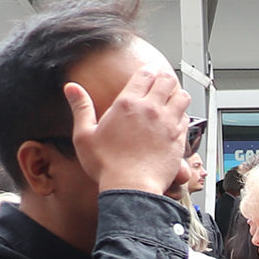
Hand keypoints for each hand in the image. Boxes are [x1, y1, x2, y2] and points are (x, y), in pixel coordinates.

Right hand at [66, 67, 189, 196]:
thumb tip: (71, 87)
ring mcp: (168, 123)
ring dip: (177, 94)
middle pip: (167, 81)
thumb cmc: (106, 164)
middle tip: (162, 82)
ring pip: (182, 96)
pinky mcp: (180, 138)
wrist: (132, 187)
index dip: (148, 71)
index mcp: (127, 104)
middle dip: (165, 78)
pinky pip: (187, 117)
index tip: (148, 72)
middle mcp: (151, 110)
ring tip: (171, 98)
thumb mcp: (84, 134)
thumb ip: (81, 107)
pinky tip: (176, 118)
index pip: (145, 75)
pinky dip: (182, 114)